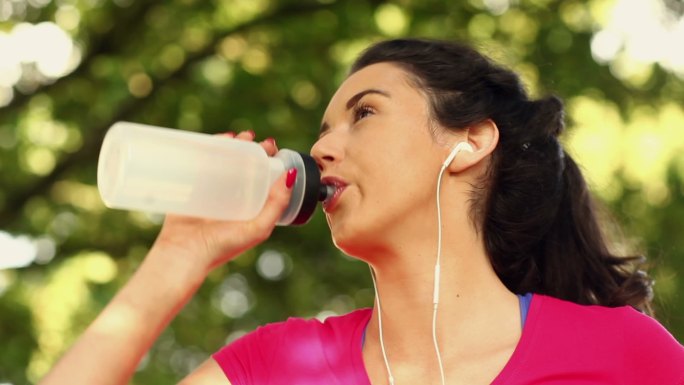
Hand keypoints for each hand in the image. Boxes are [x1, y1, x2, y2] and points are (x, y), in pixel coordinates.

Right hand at [151, 131, 293, 273]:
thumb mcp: (258, 228)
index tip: (273, 148)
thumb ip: (277, 204)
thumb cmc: (223, 246)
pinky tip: (217, 141)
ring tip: (240, 136)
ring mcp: (211, 190)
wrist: (185, 252)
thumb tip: (291, 175)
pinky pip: (201, 162)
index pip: (263, 178)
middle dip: (252, 149)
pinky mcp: (192, 186)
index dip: (270, 161)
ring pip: (224, 161)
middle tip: (257, 139)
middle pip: (245, 165)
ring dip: (233, 145)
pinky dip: (209, 148)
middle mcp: (232, 197)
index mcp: (250, 206)